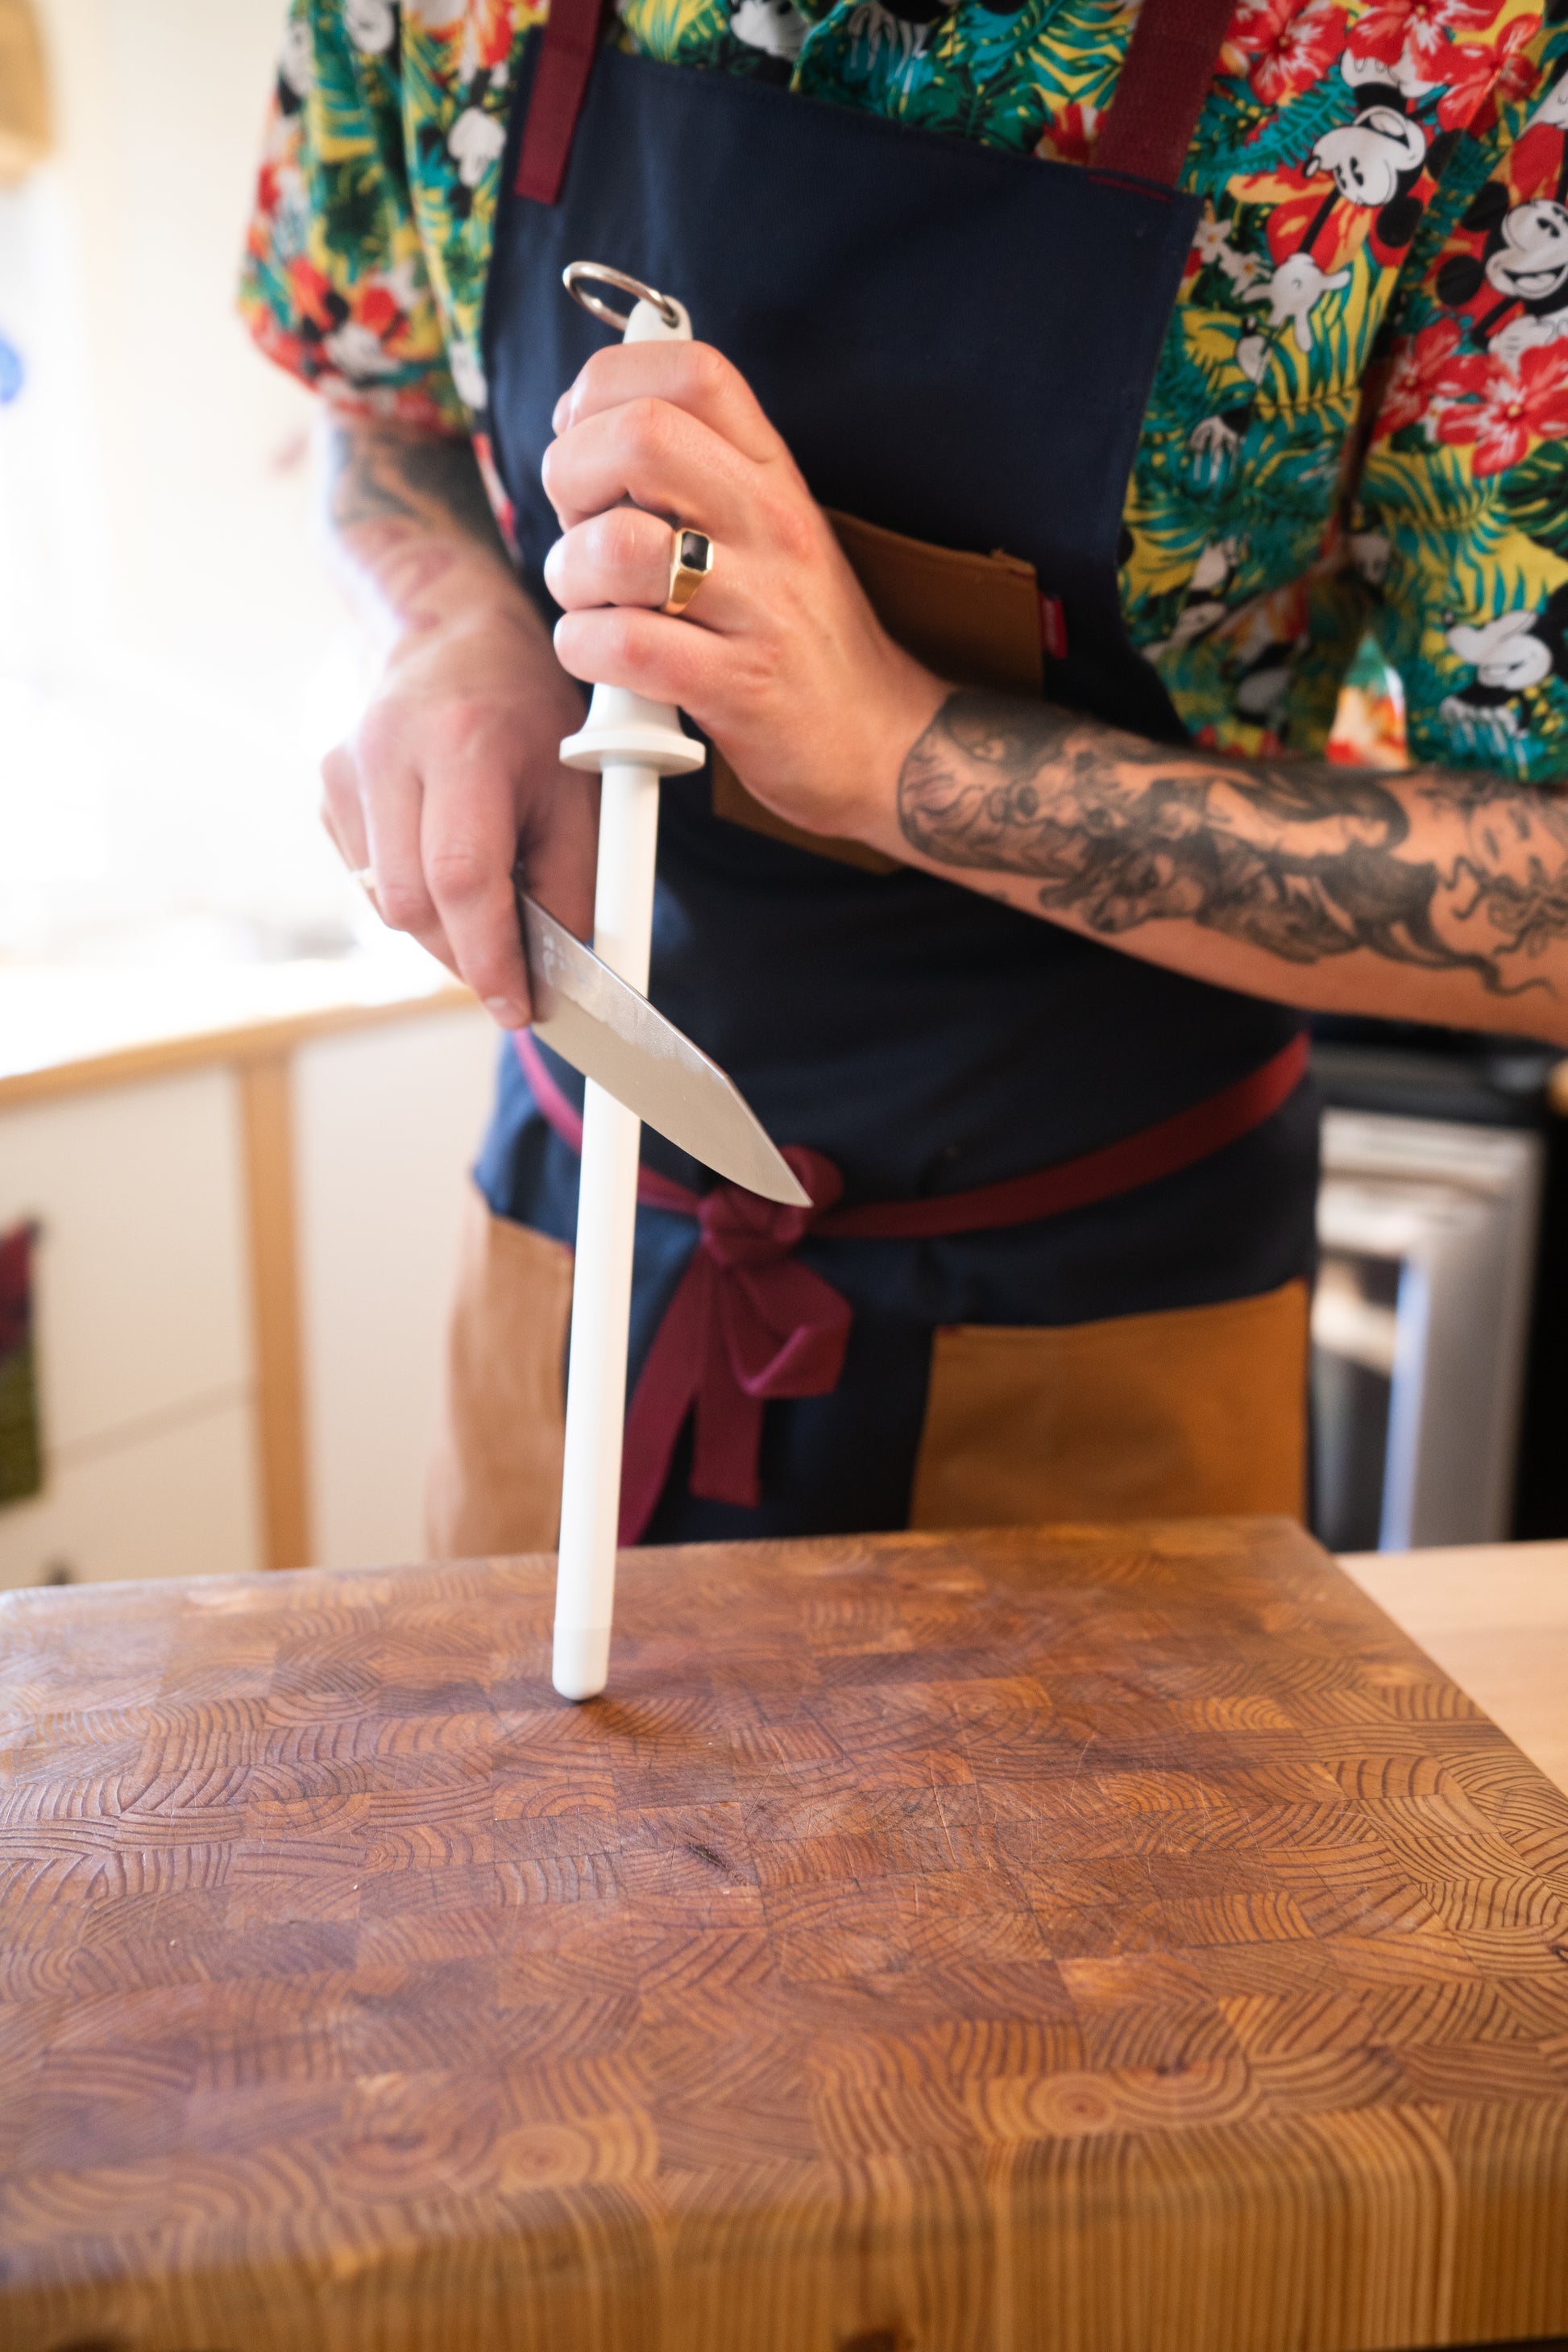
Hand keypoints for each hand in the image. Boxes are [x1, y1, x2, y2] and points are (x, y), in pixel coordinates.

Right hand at [321, 586, 594, 1025]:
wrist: (454, 639)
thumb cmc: (529, 717)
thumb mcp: (579, 790)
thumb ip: (575, 885)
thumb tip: (560, 975)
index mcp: (464, 743)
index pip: (462, 877)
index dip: (489, 956)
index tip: (517, 1008)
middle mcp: (389, 752)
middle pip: (413, 904)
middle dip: (465, 954)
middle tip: (511, 967)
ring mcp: (345, 770)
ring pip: (386, 902)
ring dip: (440, 928)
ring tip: (486, 900)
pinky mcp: (327, 789)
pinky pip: (367, 880)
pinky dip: (412, 896)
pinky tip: (441, 859)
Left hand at [541, 342, 946, 845]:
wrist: (878, 740)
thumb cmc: (792, 634)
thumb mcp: (763, 530)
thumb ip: (689, 472)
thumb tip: (580, 422)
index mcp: (772, 472)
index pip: (691, 369)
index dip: (607, 387)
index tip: (582, 435)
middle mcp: (771, 523)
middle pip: (641, 436)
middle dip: (571, 473)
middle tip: (576, 524)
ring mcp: (761, 604)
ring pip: (617, 546)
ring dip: (568, 574)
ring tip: (588, 601)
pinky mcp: (739, 686)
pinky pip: (625, 646)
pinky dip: (583, 649)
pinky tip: (599, 657)